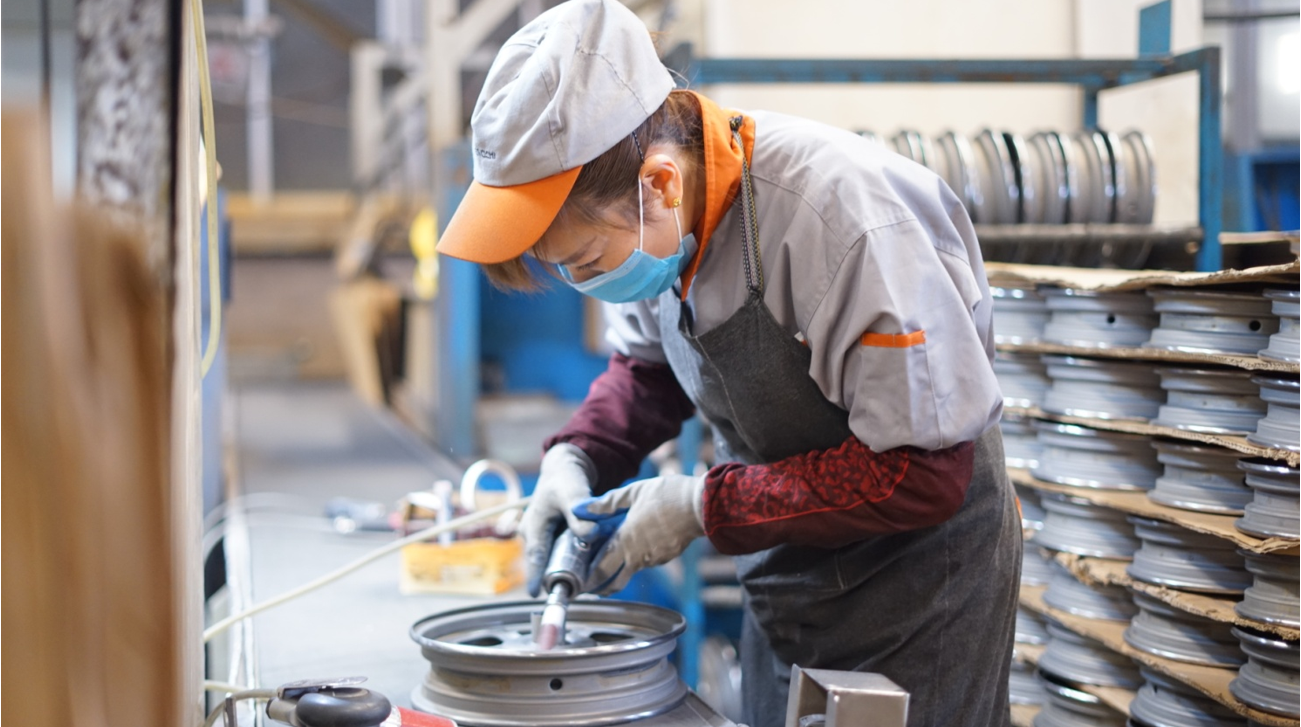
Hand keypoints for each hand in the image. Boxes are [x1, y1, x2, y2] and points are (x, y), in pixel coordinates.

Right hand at [519, 444, 597, 596]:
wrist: (564, 472)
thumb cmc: (565, 480)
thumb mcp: (573, 491)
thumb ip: (580, 513)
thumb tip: (590, 534)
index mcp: (534, 525)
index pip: (535, 554)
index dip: (535, 575)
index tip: (536, 595)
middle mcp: (533, 535)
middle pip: (545, 562)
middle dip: (557, 577)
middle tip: (575, 592)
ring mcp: (541, 539)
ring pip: (553, 560)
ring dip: (566, 570)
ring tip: (585, 583)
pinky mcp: (551, 541)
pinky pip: (560, 555)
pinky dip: (572, 561)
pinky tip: (588, 568)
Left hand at [572, 473, 705, 594]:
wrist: (703, 505)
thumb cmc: (668, 495)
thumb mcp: (633, 492)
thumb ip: (606, 503)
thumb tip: (581, 509)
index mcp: (626, 540)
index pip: (601, 569)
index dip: (588, 579)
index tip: (579, 583)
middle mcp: (639, 556)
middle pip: (615, 581)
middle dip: (601, 586)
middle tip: (591, 587)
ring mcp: (655, 559)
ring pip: (632, 568)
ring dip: (622, 566)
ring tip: (614, 556)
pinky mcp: (668, 556)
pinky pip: (648, 559)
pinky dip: (640, 555)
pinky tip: (641, 541)